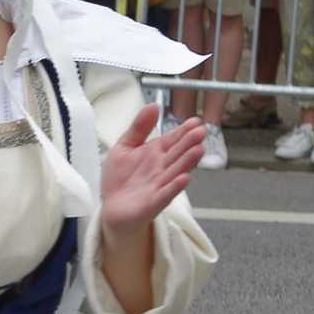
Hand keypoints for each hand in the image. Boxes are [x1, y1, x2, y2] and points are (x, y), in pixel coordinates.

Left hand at [100, 104, 204, 235]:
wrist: (112, 208)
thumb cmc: (120, 178)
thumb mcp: (124, 147)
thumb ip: (138, 128)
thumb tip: (153, 105)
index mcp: (155, 153)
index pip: (172, 139)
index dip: (182, 131)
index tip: (195, 121)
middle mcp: (161, 168)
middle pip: (177, 154)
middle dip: (189, 143)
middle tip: (200, 132)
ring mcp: (160, 185)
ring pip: (176, 171)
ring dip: (187, 161)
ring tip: (199, 150)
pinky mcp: (153, 202)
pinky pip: (166, 194)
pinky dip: (174, 187)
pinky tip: (184, 178)